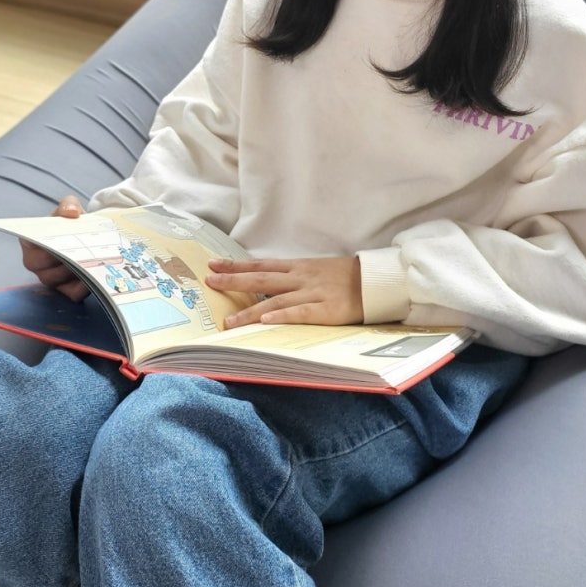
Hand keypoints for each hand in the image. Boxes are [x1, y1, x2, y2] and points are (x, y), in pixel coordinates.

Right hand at [21, 197, 89, 302]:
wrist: (86, 235)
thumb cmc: (71, 223)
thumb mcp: (70, 208)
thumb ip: (69, 204)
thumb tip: (71, 212)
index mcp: (30, 242)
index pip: (33, 246)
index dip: (47, 244)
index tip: (63, 239)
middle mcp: (36, 264)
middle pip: (44, 267)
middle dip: (63, 259)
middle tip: (82, 250)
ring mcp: (50, 279)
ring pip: (59, 280)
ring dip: (76, 270)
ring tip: (92, 259)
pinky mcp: (66, 290)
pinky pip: (73, 293)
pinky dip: (85, 286)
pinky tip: (96, 273)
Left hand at [205, 256, 362, 327]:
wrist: (375, 281)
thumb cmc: (345, 277)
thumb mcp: (316, 271)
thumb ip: (293, 277)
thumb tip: (266, 285)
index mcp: (298, 267)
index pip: (261, 265)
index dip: (237, 265)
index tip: (214, 265)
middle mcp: (301, 277)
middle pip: (262, 278)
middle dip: (234, 280)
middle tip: (210, 281)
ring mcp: (312, 293)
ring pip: (275, 300)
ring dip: (251, 311)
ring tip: (229, 320)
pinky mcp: (325, 310)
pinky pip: (300, 313)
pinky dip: (282, 316)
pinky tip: (266, 321)